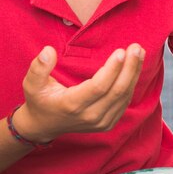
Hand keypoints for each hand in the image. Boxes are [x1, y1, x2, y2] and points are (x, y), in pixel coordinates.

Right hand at [13, 44, 144, 143]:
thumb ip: (38, 68)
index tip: (121, 51)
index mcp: (72, 105)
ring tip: (139, 53)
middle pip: (117, 91)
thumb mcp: (32, 84)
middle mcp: (89, 116)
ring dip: (134, 73)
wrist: (44, 125)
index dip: (112, 69)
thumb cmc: (40, 100)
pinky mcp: (109, 122)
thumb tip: (48, 51)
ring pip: (125, 96)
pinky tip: (135, 66)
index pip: (99, 87)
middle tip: (136, 48)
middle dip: (130, 67)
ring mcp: (101, 122)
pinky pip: (125, 101)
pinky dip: (132, 83)